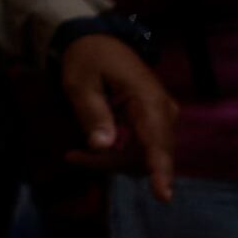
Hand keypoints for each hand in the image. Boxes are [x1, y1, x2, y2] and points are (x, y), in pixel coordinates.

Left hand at [58, 31, 177, 202]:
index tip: (164, 196)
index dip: (160, 170)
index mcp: (148, 98)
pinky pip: (140, 150)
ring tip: (75, 154)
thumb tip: (103, 146)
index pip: (156, 140)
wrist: (97, 41)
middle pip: (146, 155)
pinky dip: (115, 154)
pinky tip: (88, 151)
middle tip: (74, 157)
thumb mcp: (79, 83)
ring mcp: (162, 119)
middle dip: (111, 163)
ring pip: (142, 157)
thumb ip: (92, 113)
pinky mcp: (154, 124)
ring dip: (110, 161)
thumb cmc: (88, 59)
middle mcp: (163, 111)